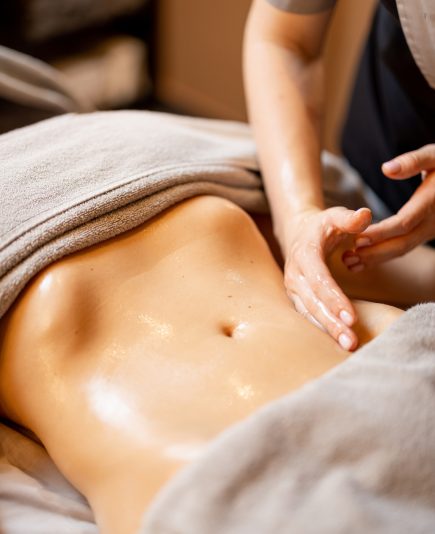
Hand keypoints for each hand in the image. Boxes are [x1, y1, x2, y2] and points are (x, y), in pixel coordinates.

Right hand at [283, 206, 371, 350]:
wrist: (298, 234)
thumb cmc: (321, 227)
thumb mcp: (334, 216)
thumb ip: (350, 218)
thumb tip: (365, 216)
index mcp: (304, 255)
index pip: (319, 280)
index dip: (334, 298)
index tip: (351, 317)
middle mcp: (295, 275)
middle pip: (313, 302)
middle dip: (331, 322)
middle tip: (350, 340)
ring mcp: (293, 289)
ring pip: (308, 313)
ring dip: (327, 330)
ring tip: (347, 345)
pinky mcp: (297, 299)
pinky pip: (308, 316)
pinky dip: (322, 330)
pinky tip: (338, 342)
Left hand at [343, 145, 434, 269]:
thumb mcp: (434, 155)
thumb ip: (412, 161)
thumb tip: (386, 169)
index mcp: (431, 201)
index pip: (404, 223)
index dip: (381, 232)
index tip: (358, 238)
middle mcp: (433, 221)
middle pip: (402, 243)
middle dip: (375, 253)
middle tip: (348, 258)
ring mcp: (430, 230)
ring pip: (403, 249)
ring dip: (376, 258)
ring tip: (350, 264)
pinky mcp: (425, 233)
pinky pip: (404, 247)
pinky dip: (383, 255)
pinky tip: (362, 260)